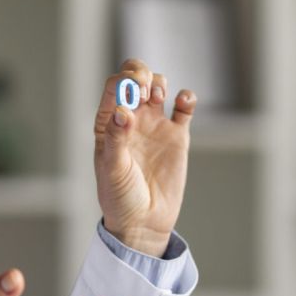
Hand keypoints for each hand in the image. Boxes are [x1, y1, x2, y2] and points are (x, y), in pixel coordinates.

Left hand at [95, 59, 194, 257]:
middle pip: (136, 78)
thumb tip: (122, 112)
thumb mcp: (112, 170)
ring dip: (159, 82)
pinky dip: (186, 97)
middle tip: (145, 89)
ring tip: (158, 98)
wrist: (144, 222)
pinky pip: (184, 107)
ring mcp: (155, 125)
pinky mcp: (177, 136)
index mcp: (109, 123)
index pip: (115, 87)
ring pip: (158, 86)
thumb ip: (116, 139)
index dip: (124, 80)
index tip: (132, 91)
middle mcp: (132, 118)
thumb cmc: (120, 197)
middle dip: (141, 73)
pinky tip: (184, 102)